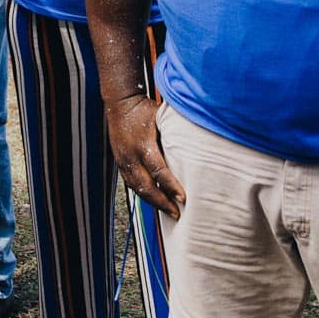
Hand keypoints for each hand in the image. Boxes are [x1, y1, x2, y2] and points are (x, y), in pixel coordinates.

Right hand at [105, 95, 185, 217]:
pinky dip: (143, 194)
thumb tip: (200, 142)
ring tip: (168, 211)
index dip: (171, 186)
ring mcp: (123, 161)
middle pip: (146, 186)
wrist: (119, 103)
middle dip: (162, 202)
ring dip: (153, 202)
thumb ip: (176, 132)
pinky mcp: (120, 163)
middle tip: (177, 214)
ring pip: (137, 188)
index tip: (183, 198)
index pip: (159, 171)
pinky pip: (131, 184)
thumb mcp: (161, 117)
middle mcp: (131, 156)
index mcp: (143, 145)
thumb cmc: (143, 109)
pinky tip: (154, 200)